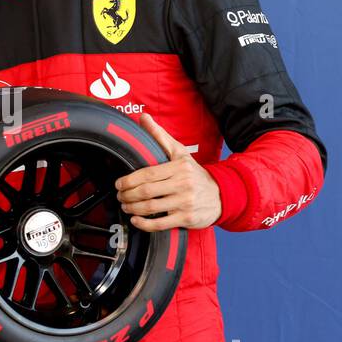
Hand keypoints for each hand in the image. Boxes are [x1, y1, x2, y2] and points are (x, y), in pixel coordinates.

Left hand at [115, 112, 221, 230]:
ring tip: (126, 206)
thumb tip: (143, 117)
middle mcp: (183, 184)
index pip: (147, 174)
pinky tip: (136, 220)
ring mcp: (185, 202)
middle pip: (146, 191)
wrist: (222, 195)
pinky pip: (160, 224)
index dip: (129, 180)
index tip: (119, 184)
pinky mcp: (187, 218)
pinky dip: (144, 224)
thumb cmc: (195, 174)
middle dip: (127, 195)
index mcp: (179, 167)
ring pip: (151, 208)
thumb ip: (160, 136)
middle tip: (120, 196)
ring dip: (133, 209)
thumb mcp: (180, 152)